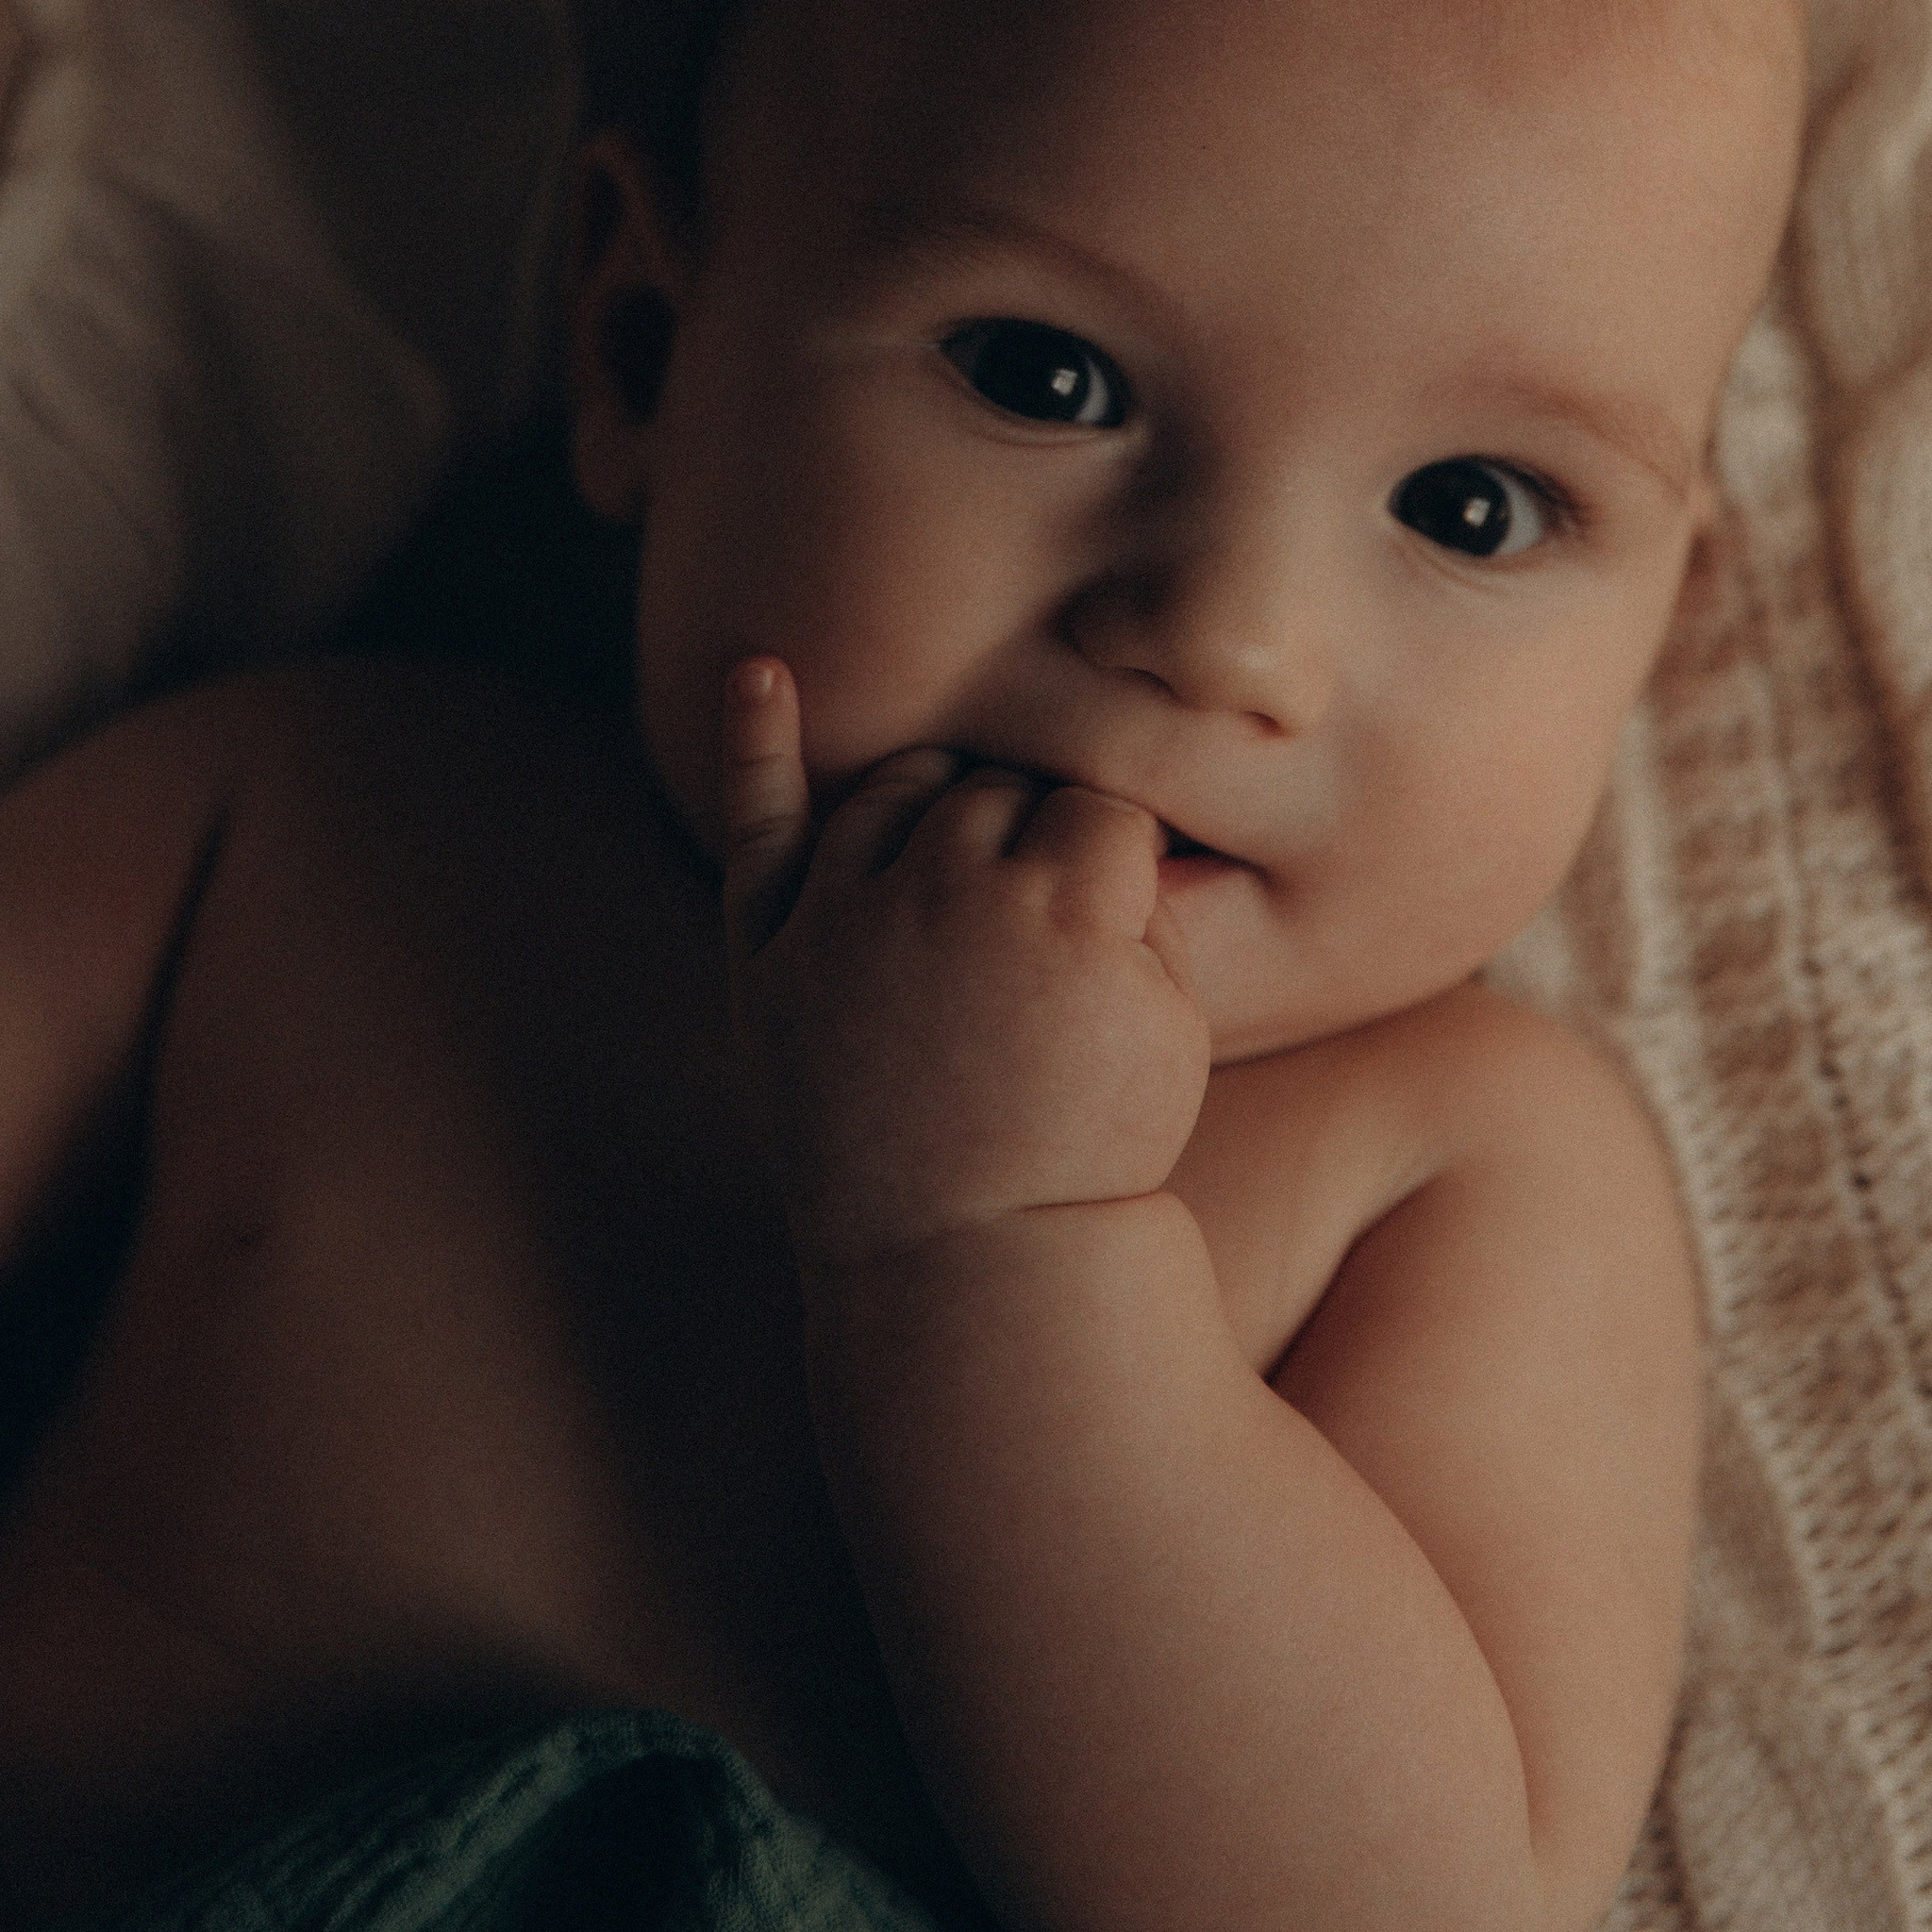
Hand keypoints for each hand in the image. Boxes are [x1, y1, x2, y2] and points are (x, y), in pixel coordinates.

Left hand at [719, 661, 1211, 1271]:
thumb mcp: (1174, 1020)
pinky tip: (759, 669)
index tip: (1114, 935)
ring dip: (942, 809)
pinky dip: (757, 740)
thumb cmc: (1092, 1143)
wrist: (971, 1263)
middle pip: (997, 788)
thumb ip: (1146, 899)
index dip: (1116, 865)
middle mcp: (946, 888)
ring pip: (900, 787)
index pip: (1096, 803)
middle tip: (1040, 937)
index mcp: (1063, 903)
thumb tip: (1112, 810)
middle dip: (1032, 839)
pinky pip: (760, 824)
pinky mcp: (772, 952)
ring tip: (970, 879)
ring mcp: (846, 915)